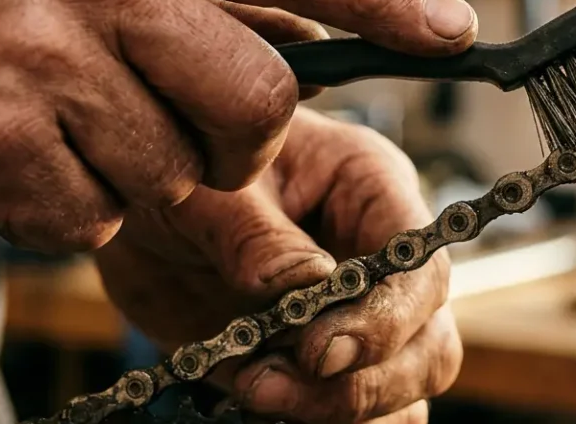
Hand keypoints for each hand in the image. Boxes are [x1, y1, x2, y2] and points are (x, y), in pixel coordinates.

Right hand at [0, 0, 477, 252]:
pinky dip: (85, 206)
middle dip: (246, 137)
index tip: (455, 30)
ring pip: (181, 172)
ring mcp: (37, 56)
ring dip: (152, 170)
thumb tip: (333, 51)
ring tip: (85, 118)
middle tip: (198, 123)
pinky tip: (41, 152)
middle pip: (258, 98)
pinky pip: (101, 216)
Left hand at [95, 107, 460, 423]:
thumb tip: (304, 285)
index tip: (315, 351)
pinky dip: (315, 422)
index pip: (421, 271)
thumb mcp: (207, 193)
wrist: (145, 211)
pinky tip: (257, 405)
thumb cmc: (187, 176)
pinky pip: (357, 416)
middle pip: (429, 347)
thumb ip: (253, 235)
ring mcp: (364, 317)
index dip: (385, 322)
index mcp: (375, 192)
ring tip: (253, 391)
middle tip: (268, 385)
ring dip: (339, 411)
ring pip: (404, 392)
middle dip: (363, 382)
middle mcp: (386, 260)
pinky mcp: (327, 366)